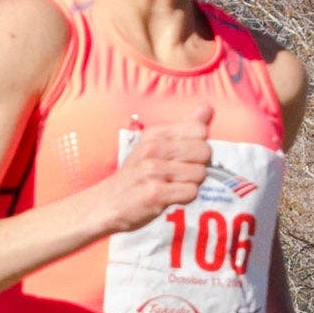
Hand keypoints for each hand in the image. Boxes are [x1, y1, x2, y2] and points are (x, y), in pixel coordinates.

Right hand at [101, 108, 212, 231]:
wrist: (106, 204)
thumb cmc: (135, 176)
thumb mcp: (154, 146)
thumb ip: (183, 128)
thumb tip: (207, 108)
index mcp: (154, 134)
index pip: (198, 130)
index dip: (198, 146)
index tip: (184, 157)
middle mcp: (152, 148)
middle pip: (203, 151)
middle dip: (199, 166)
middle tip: (180, 175)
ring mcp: (153, 170)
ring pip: (199, 173)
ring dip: (191, 184)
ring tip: (173, 186)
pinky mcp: (155, 193)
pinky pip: (191, 192)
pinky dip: (185, 198)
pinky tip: (171, 197)